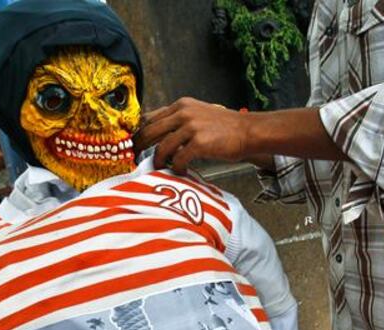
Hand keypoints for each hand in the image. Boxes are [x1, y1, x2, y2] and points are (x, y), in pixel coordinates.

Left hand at [134, 97, 249, 173]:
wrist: (248, 131)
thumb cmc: (226, 127)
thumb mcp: (199, 114)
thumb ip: (180, 120)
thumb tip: (161, 134)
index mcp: (182, 105)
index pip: (150, 117)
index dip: (139, 132)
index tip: (135, 143)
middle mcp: (183, 113)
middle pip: (150, 131)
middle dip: (140, 147)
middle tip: (136, 158)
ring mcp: (191, 127)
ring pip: (162, 147)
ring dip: (157, 160)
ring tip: (159, 167)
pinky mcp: (199, 143)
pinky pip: (178, 159)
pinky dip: (176, 168)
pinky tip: (180, 171)